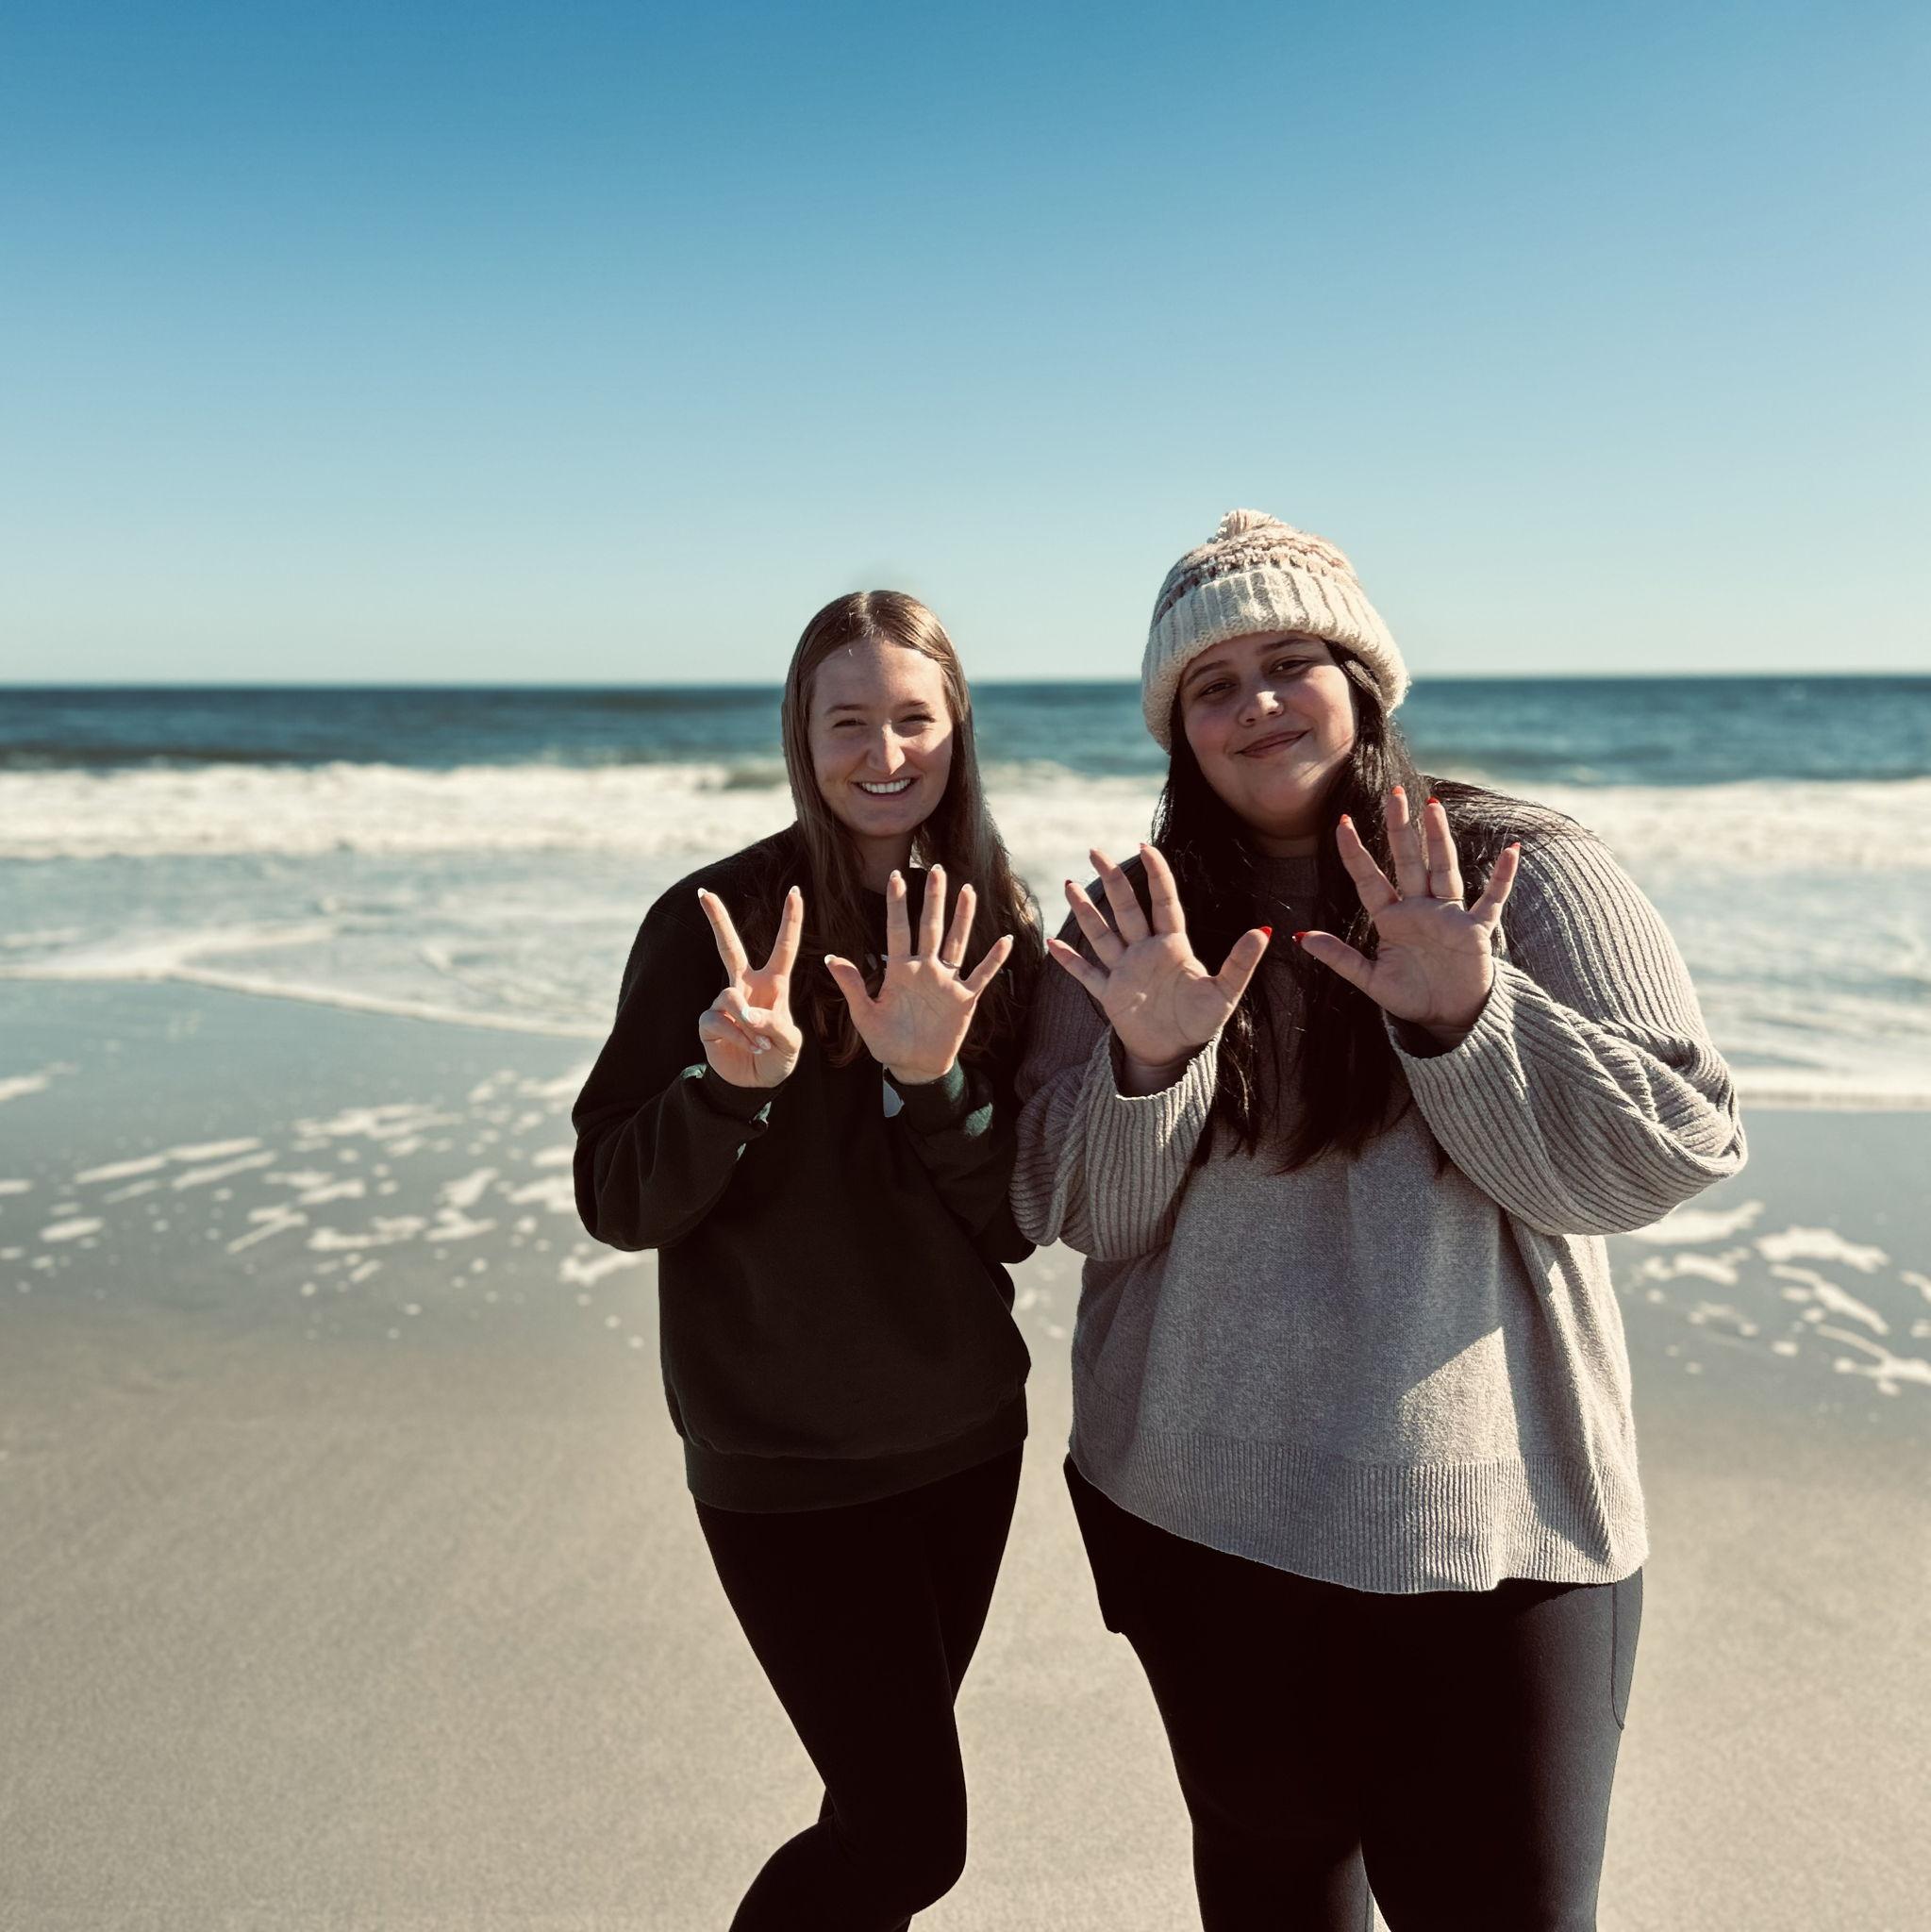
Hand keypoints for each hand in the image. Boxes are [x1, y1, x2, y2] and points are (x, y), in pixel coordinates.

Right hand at [694, 885, 805, 1088]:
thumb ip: (776, 1027)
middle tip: (703, 893)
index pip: (784, 948)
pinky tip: (749, 1047)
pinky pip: (718, 1020)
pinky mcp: (709, 1022)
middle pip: (729, 947)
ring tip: (761, 1043)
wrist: (754, 1084)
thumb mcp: (790, 1044)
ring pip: (729, 996)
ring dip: (747, 1022)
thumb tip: (747, 1014)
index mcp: (773, 984)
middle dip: (717, 919)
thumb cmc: (778, 1057)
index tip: (796, 891)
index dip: (791, 921)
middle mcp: (746, 987)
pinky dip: (737, 1035)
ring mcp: (725, 1003)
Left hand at [824, 865, 1014, 1085]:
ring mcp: (947, 982)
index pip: (898, 930)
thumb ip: (853, 986)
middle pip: (931, 927)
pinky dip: (994, 959)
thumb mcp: (865, 1016)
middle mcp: (925, 969)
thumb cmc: (887, 1042)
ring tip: (968, 890)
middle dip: (934, 899)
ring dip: (963, 917)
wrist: (915, 1067)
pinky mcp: (965, 999)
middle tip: (937, 869)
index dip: (897, 904)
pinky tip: (1005, 940)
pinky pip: (982, 975)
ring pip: (957, 942)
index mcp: (900, 971)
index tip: (896, 876)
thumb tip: (830, 958)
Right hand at [1047, 843, 1268, 1086]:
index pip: (1163, 901)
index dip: (1155, 874)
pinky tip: (1053, 942)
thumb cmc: (1203, 1022)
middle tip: (1095, 851)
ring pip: (1102, 934)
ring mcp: (1125, 971)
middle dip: (1111, 880)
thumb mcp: (1225, 992)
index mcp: (1173, 946)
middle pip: (1126, 909)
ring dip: (1087, 911)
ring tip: (1070, 885)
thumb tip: (1263, 932)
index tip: (1144, 846)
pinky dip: (1070, 960)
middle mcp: (1145, 952)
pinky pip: (1087, 973)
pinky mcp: (1110, 994)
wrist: (1176, 1054)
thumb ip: (1240, 962)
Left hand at [1296, 788, 1518, 1041]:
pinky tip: (1511, 851)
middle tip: (1394, 793)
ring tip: (1432, 806)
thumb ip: (1340, 958)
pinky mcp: (1476, 931)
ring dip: (1438, 839)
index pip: (1369, 879)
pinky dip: (1503, 877)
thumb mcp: (1370, 980)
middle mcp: (1420, 908)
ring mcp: (1449, 915)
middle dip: (1400, 828)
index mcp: (1392, 918)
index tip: (1342, 822)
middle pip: (1408, 861)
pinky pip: (1492, 899)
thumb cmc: (1411, 996)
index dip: (1355, 852)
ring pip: (1443, 869)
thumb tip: (1301, 937)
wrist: (1449, 1018)